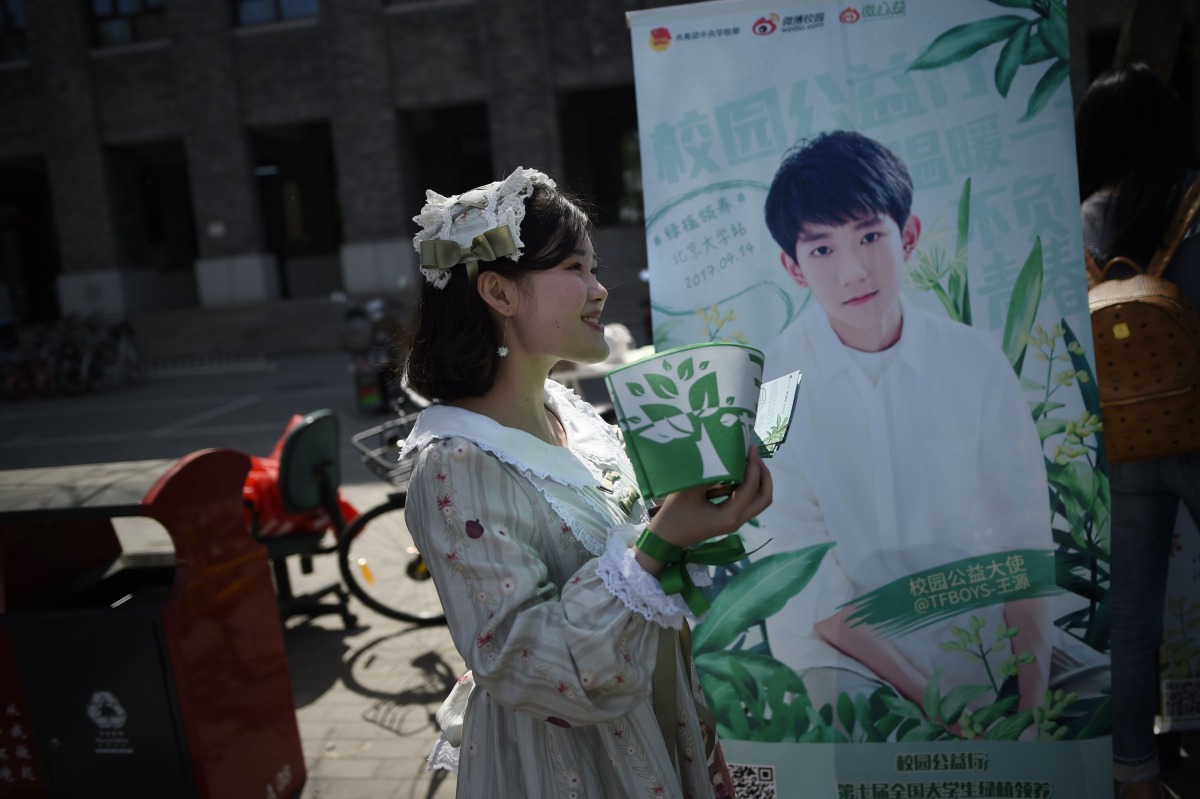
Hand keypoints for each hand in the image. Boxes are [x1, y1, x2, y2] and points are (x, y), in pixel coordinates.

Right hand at [636, 447, 771, 574]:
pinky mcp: (729, 519)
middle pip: (764, 498)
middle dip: (764, 476)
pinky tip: (738, 473)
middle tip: (756, 456)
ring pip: (758, 501)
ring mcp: (734, 521)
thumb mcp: (690, 490)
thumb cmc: (675, 514)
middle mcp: (737, 521)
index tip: (751, 448)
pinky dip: (749, 487)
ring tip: (749, 462)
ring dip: (758, 481)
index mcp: (729, 516)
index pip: (750, 488)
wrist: (665, 537)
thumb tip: (725, 456)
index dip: (754, 467)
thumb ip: (710, 475)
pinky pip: (747, 502)